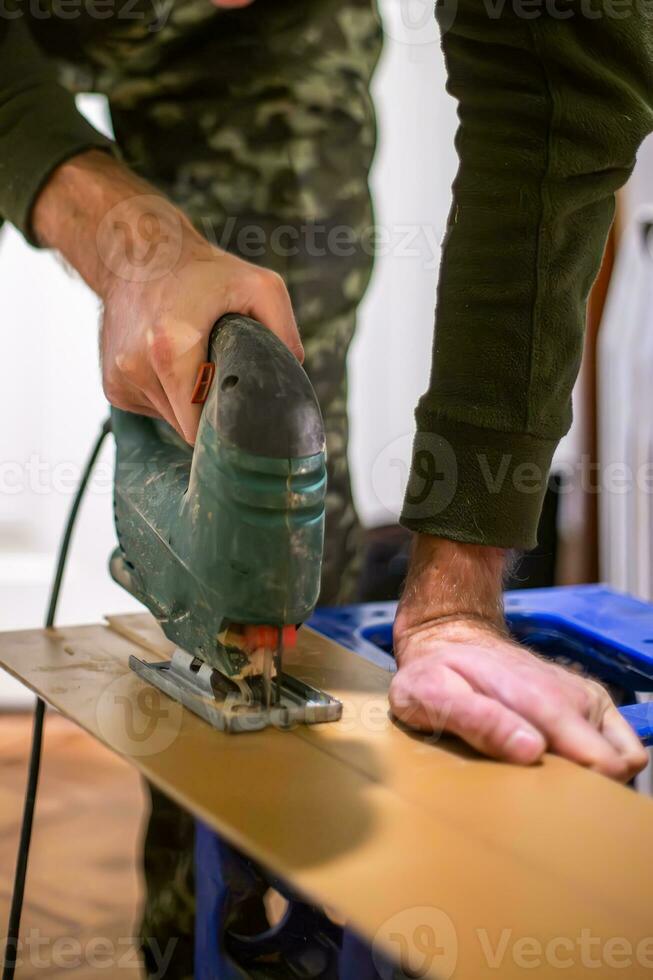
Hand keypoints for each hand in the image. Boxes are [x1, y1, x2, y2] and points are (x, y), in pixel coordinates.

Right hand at [33, 151, 301, 442]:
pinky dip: (169, 396)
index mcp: (170, 348)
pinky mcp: (113, 385)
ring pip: (170, 420)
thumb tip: (292, 383)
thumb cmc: (203, 272)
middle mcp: (137, 367)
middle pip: (187, 427)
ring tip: (196, 363)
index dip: (224, 428)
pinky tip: (172, 364)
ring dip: (189, 404)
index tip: (241, 418)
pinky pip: (153, 409)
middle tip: (225, 380)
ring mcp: (120, 379)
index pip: (199, 428)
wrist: (137, 252)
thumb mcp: (261, 287)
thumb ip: (284, 335)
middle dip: (210, 413)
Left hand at [391, 535, 647, 781]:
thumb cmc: (434, 673)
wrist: (450, 639)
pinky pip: (621, 745)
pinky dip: (604, 761)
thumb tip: (531, 751)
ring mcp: (585, 698)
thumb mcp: (433, 695)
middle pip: (615, 768)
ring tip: (546, 781)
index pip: (600, 763)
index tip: (544, 805)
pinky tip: (563, 765)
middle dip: (586, 791)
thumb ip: (478, 721)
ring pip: (620, 759)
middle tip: (538, 798)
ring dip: (593, 777)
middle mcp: (573, 697)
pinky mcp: (589, 702)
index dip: (580, 795)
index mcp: (540, 699)